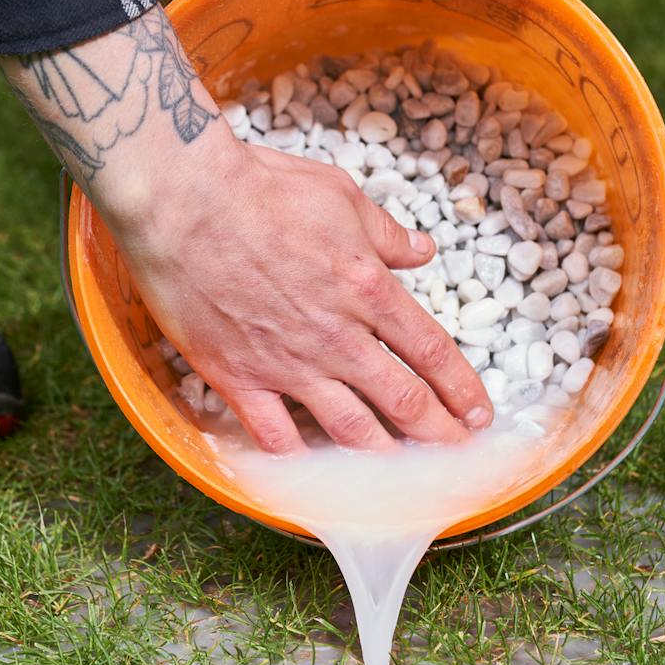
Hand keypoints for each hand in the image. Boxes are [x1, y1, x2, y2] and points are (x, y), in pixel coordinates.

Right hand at [115, 141, 493, 452]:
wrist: (185, 202)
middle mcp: (337, 337)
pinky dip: (299, 459)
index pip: (431, 352)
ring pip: (351, 428)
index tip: (479, 413)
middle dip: (439, 435)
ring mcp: (288, 364)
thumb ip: (385, 233)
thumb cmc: (261, 188)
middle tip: (457, 454)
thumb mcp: (340, 195)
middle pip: (403, 400)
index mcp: (368, 289)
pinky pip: (276, 434)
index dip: (461, 389)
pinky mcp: (239, 378)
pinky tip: (314, 470)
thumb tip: (422, 250)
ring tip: (405, 475)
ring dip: (385, 455)